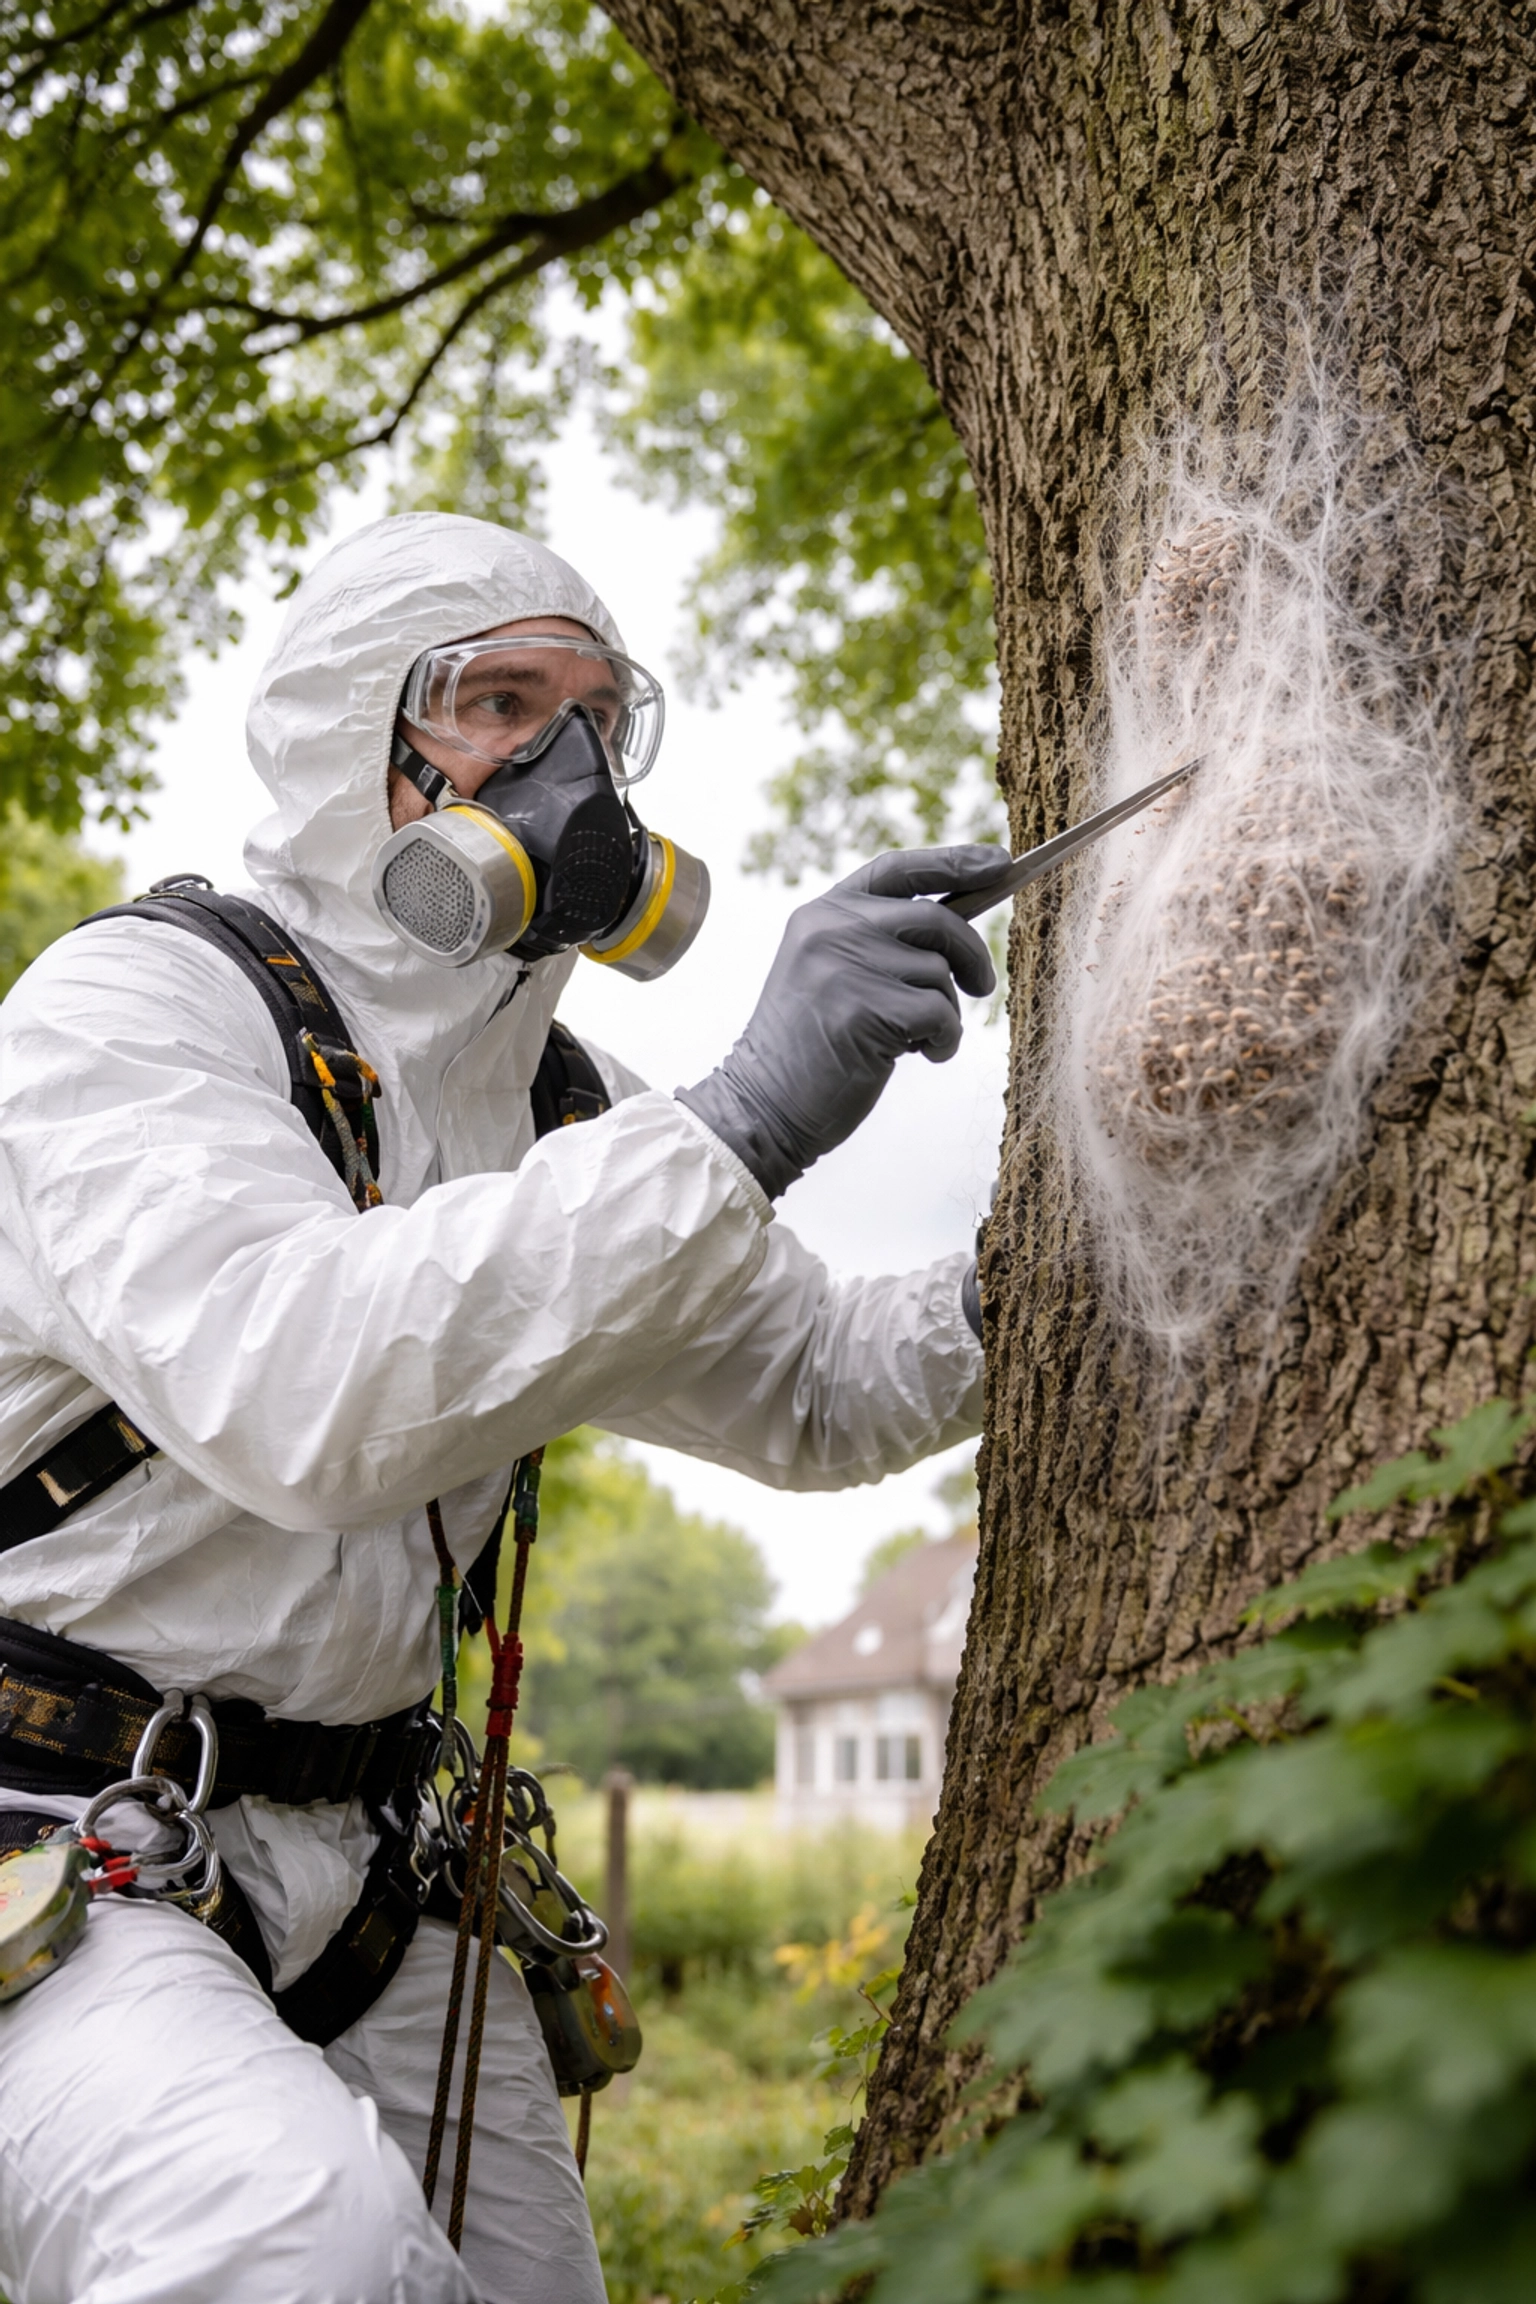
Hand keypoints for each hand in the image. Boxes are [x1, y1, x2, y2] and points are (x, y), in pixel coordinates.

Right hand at [677, 845, 1007, 1199]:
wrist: (763, 1107)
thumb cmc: (811, 1048)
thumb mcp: (834, 976)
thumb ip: (881, 943)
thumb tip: (963, 927)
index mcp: (821, 913)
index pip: (898, 869)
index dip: (954, 862)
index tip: (1000, 862)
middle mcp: (830, 929)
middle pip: (937, 919)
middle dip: (972, 955)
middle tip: (983, 987)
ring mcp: (844, 966)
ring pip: (941, 973)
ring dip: (946, 1014)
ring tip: (915, 1041)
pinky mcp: (864, 1009)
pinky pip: (941, 1014)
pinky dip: (944, 1042)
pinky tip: (916, 1057)